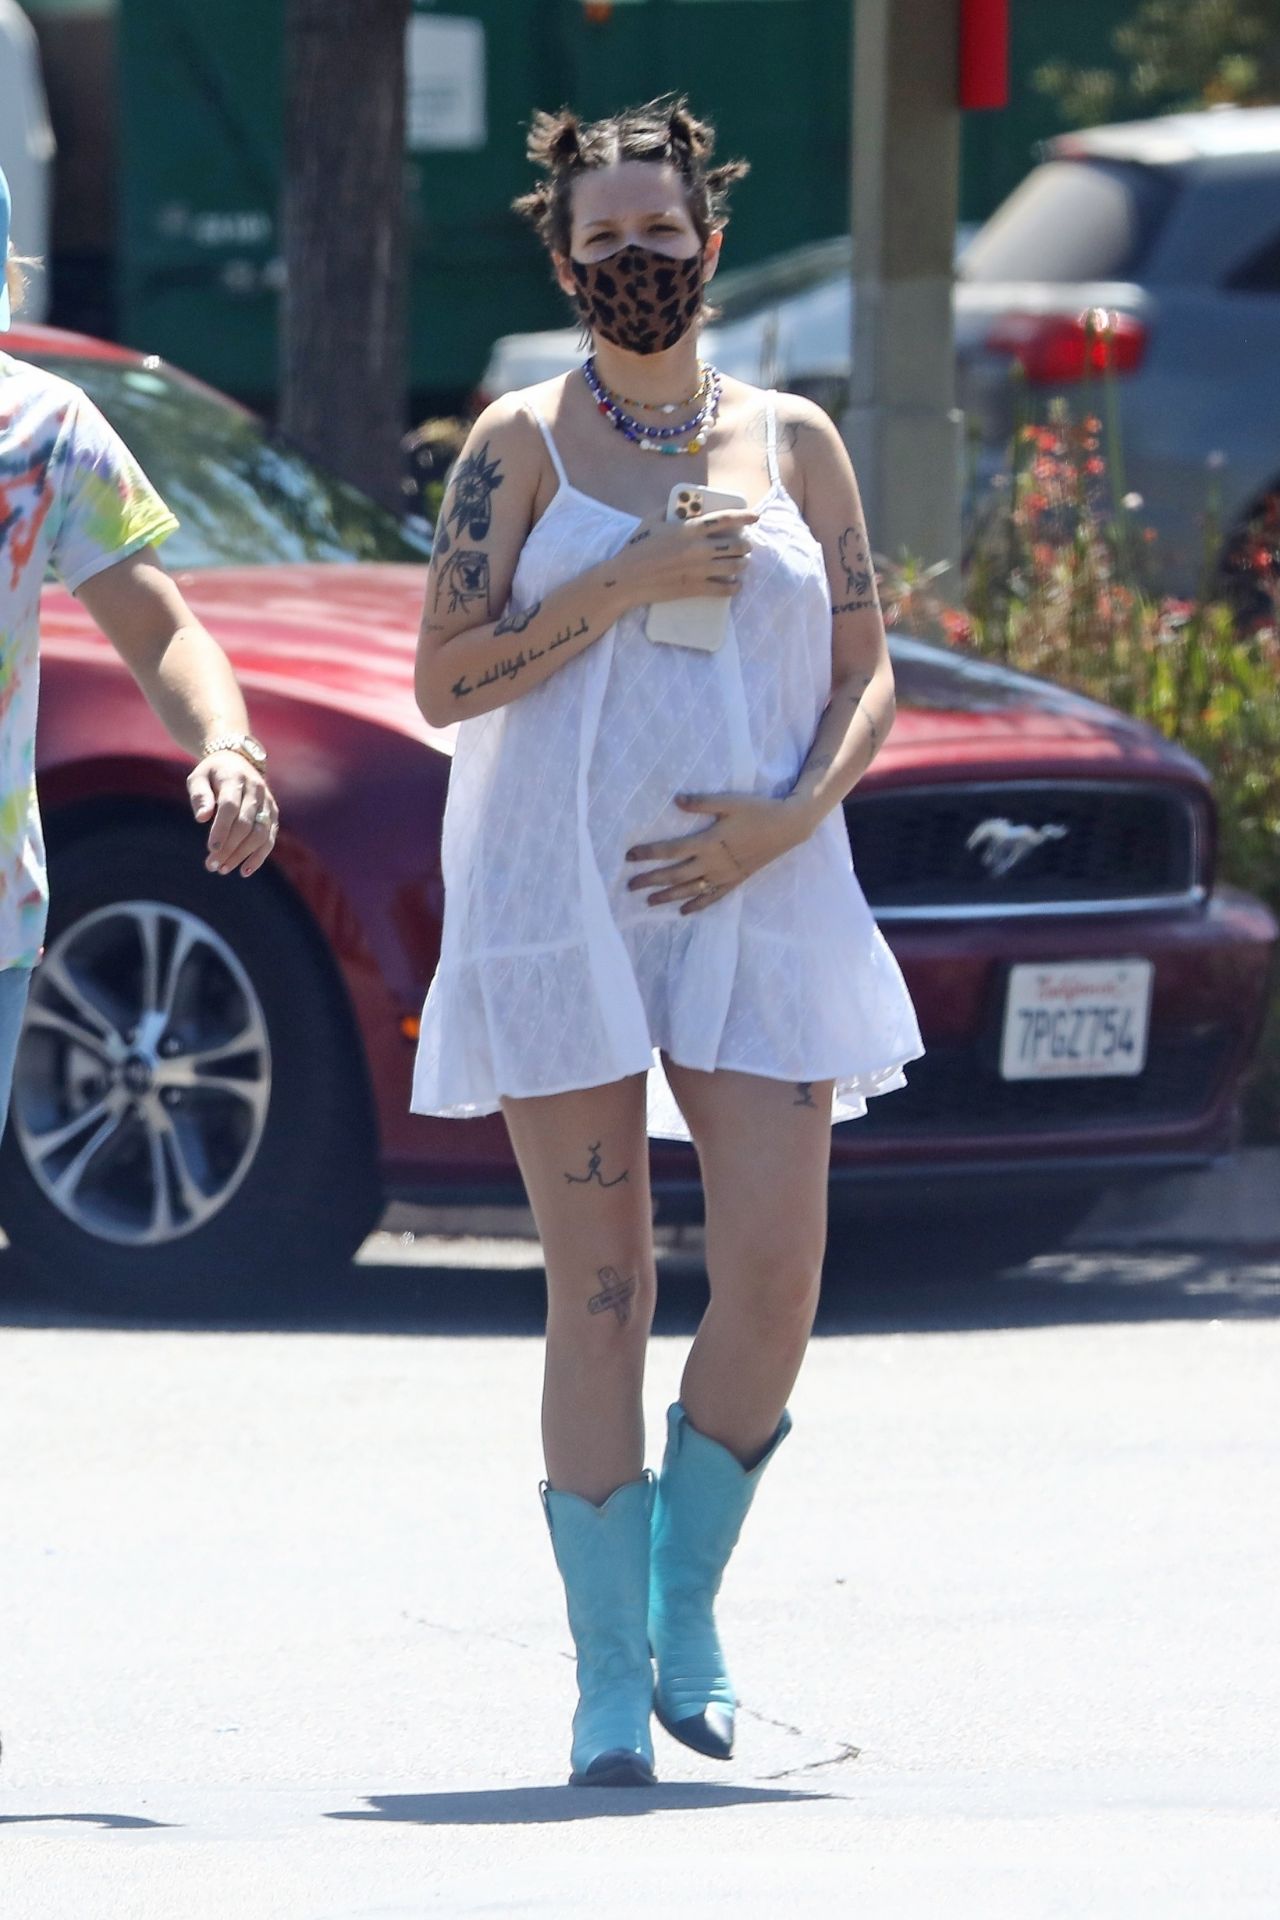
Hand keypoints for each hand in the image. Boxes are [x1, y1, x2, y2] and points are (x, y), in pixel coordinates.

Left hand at [188, 751, 278, 877]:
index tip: (211, 849)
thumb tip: (202, 818)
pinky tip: (245, 870)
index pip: (230, 807)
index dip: (222, 829)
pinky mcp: (273, 814)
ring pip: (260, 834)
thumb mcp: (198, 777)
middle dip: (230, 847)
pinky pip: (269, 838)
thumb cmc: (212, 773)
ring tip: (224, 869)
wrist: (238, 760)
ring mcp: (267, 802)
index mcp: (235, 778)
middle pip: (246, 824)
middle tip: (212, 866)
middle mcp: (256, 790)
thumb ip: (199, 796)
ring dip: (243, 855)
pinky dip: (259, 856)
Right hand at [605, 507, 758, 612]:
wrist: (627, 579)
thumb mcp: (652, 520)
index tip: (756, 516)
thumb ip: (671, 510)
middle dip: (745, 545)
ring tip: (740, 564)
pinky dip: (734, 587)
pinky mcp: (695, 588)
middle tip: (744, 546)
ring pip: (734, 567)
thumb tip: (686, 504)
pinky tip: (734, 585)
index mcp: (690, 529)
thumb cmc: (637, 547)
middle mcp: (699, 549)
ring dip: (741, 565)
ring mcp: (699, 570)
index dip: (744, 516)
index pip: (726, 519)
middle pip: (736, 545)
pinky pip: (725, 589)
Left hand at [625, 790, 808, 913]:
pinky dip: (697, 905)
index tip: (629, 856)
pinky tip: (683, 912)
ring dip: (668, 896)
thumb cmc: (758, 810)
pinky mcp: (735, 881)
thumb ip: (702, 802)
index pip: (671, 850)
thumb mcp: (729, 801)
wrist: (788, 826)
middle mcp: (714, 863)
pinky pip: (712, 898)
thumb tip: (676, 800)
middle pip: (675, 875)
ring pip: (690, 890)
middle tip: (629, 886)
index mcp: (709, 841)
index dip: (649, 854)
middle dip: (651, 880)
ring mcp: (724, 875)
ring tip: (648, 901)